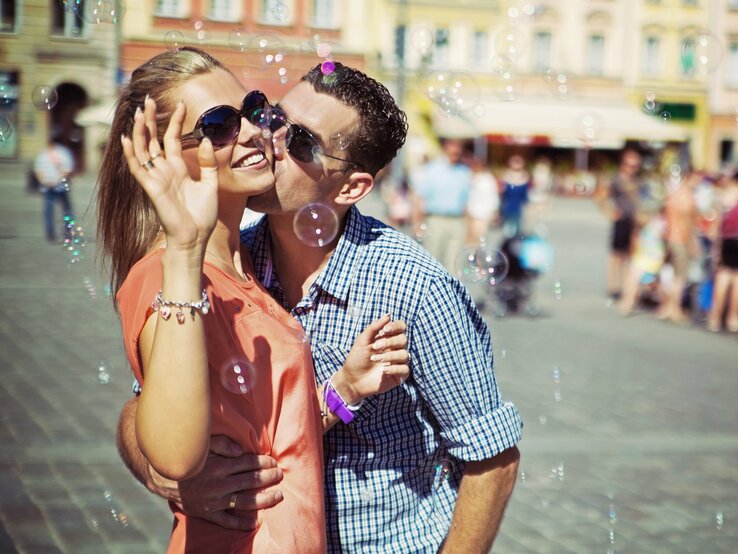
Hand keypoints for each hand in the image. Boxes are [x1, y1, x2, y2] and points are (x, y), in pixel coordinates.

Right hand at [121, 96, 217, 252]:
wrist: (195, 237)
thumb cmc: (202, 215)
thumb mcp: (211, 185)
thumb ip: (208, 163)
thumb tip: (205, 139)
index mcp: (178, 169)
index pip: (173, 139)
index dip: (175, 121)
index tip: (181, 103)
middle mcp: (164, 170)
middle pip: (153, 140)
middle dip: (150, 119)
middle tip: (149, 99)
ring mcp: (156, 178)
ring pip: (143, 149)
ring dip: (139, 131)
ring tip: (138, 111)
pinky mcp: (151, 188)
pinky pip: (137, 168)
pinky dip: (131, 153)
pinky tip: (126, 138)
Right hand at [161, 436, 284, 529]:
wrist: (165, 478)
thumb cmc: (188, 458)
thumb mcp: (204, 444)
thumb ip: (223, 444)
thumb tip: (242, 450)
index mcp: (219, 466)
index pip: (249, 463)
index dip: (264, 462)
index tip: (273, 462)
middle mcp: (219, 485)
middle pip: (251, 481)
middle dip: (269, 478)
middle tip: (280, 475)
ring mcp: (214, 501)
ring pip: (246, 502)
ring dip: (264, 499)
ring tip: (278, 495)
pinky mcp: (208, 514)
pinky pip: (228, 521)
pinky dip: (243, 523)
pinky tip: (256, 522)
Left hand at [336, 314, 409, 402]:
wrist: (352, 380)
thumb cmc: (357, 359)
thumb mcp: (362, 341)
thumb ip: (374, 328)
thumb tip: (388, 315)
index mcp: (388, 338)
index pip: (401, 327)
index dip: (396, 326)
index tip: (385, 330)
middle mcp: (395, 349)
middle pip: (404, 340)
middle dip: (390, 342)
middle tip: (375, 347)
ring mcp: (398, 362)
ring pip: (405, 354)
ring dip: (389, 356)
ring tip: (375, 359)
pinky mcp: (399, 375)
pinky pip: (405, 369)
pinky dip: (395, 369)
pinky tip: (383, 370)